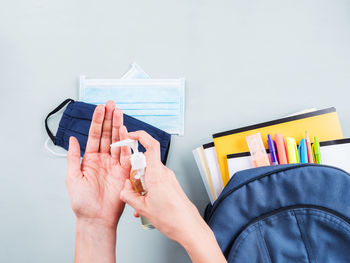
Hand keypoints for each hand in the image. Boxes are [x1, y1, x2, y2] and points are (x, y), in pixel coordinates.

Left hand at [66, 100, 130, 228]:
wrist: (96, 218)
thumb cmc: (82, 202)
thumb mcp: (72, 177)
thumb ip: (73, 158)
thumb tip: (73, 140)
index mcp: (90, 159)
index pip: (95, 135)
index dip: (97, 121)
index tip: (100, 108)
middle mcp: (103, 159)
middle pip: (108, 135)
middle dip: (110, 119)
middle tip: (112, 105)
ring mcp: (115, 165)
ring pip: (118, 142)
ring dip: (119, 127)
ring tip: (119, 113)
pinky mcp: (124, 172)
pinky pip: (126, 156)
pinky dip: (126, 144)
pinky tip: (125, 132)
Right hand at [120, 131, 226, 262]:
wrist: (189, 227)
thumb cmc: (172, 218)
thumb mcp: (142, 208)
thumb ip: (128, 195)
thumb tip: (123, 188)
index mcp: (157, 174)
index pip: (151, 145)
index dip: (140, 136)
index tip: (129, 136)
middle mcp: (164, 173)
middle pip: (145, 162)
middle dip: (134, 172)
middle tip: (131, 186)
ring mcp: (168, 178)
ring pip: (149, 173)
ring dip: (140, 183)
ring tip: (139, 200)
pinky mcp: (170, 184)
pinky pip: (155, 180)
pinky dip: (147, 189)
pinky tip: (145, 203)